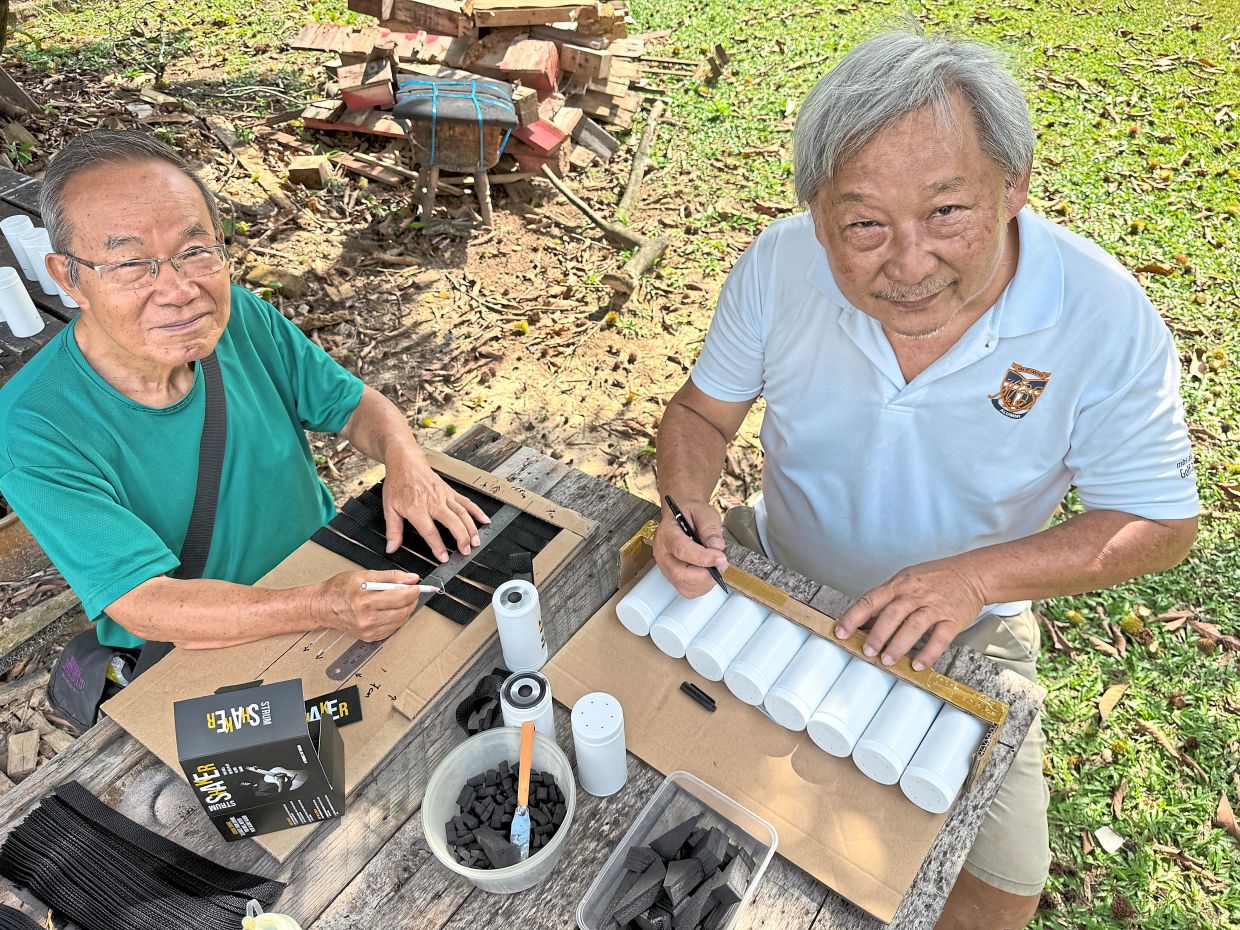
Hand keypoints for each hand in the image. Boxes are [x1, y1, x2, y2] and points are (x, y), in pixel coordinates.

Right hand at [316, 570, 424, 640]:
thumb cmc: (339, 589)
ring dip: (406, 610)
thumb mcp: (364, 575)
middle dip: (412, 600)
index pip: (400, 597)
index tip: (417, 586)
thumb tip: (411, 578)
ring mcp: (368, 630)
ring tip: (401, 600)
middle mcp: (367, 618)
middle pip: (403, 611)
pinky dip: (396, 619)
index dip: (413, 591)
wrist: (322, 607)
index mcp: (365, 600)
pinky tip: (391, 610)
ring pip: (400, 621)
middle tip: (412, 592)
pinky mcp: (368, 637)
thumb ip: (390, 576)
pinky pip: (392, 629)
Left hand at [382, 455, 489, 561]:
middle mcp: (433, 502)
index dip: (438, 546)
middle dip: (462, 537)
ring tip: (477, 541)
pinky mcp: (451, 492)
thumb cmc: (398, 485)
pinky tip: (485, 521)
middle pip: (452, 521)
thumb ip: (393, 530)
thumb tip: (391, 548)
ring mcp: (444, 496)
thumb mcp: (389, 508)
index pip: (430, 531)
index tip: (444, 558)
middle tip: (466, 551)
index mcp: (417, 509)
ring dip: (471, 528)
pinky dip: (477, 511)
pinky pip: (467, 502)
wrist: (406, 463)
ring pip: (462, 513)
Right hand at [652, 498, 727, 597]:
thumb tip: (716, 546)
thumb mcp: (703, 512)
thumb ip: (710, 528)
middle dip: (706, 574)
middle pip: (680, 574)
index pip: (681, 550)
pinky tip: (708, 572)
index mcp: (667, 533)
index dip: (702, 557)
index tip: (720, 557)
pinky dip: (702, 586)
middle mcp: (663, 553)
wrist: (682, 517)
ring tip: (716, 565)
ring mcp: (666, 568)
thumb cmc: (690, 514)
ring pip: (685, 585)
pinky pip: (688, 590)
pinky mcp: (674, 578)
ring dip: (706, 581)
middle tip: (722, 563)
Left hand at [834, 557, 986, 670]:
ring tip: (887, 661)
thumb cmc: (934, 579)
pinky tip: (918, 665)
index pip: (870, 600)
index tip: (840, 632)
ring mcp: (934, 606)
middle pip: (891, 615)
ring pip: (913, 626)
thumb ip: (885, 601)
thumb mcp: (905, 581)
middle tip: (866, 652)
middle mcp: (914, 594)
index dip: (853, 617)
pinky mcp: (952, 618)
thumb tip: (861, 623)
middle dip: (877, 635)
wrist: (972, 573)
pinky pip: (939, 638)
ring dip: (898, 645)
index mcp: (898, 585)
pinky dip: (928, 653)